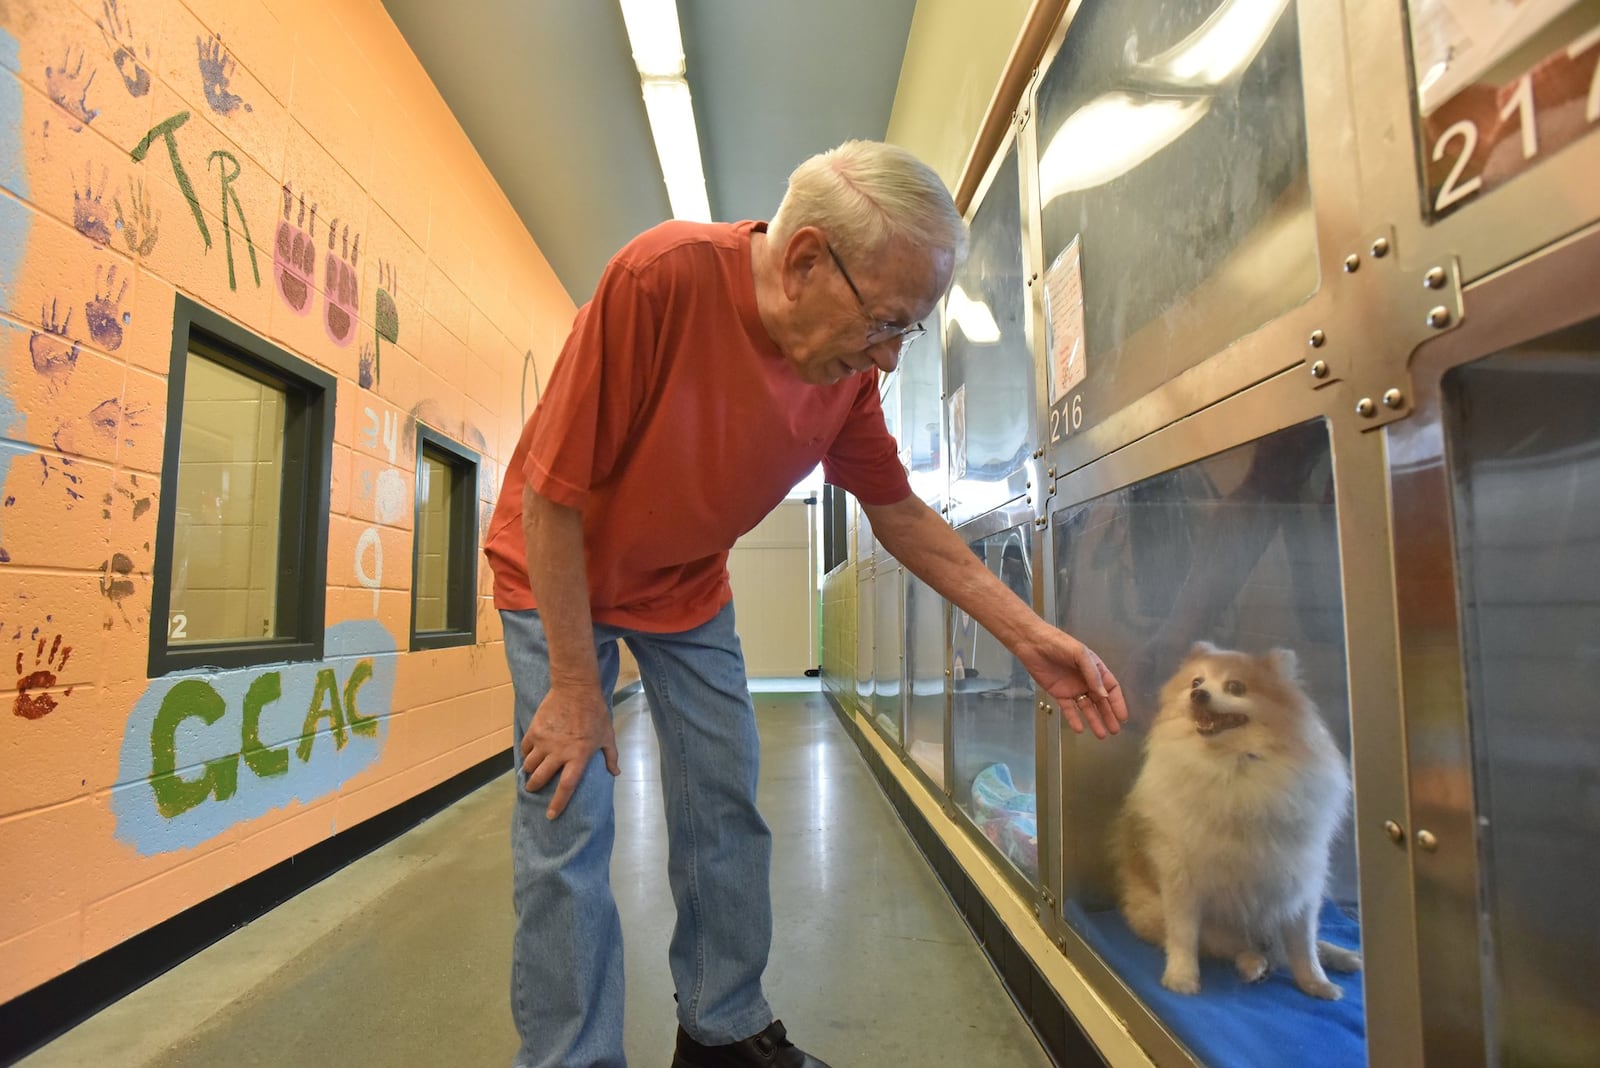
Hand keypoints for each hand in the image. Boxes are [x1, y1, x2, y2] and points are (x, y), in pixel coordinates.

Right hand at [520, 682, 618, 818]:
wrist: (576, 688)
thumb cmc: (595, 712)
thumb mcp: (607, 735)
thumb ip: (611, 756)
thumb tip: (616, 773)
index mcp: (578, 757)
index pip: (566, 787)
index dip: (558, 803)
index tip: (551, 815)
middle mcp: (559, 753)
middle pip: (541, 778)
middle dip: (534, 787)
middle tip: (533, 789)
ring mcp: (544, 742)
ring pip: (529, 765)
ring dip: (529, 771)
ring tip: (531, 772)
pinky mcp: (534, 730)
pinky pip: (525, 748)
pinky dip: (525, 753)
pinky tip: (529, 753)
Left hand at [1016, 626, 1128, 738]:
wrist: (1033, 644)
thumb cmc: (1059, 644)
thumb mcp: (1080, 654)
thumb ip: (1093, 675)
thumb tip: (1104, 696)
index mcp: (1095, 669)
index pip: (1111, 688)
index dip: (1117, 702)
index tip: (1122, 717)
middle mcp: (1086, 680)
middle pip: (1101, 701)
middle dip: (1108, 716)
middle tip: (1115, 731)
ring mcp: (1073, 688)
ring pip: (1086, 707)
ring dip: (1094, 720)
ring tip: (1101, 735)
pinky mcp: (1058, 693)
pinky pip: (1068, 709)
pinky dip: (1074, 719)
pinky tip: (1080, 729)